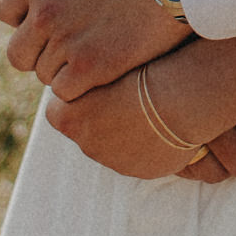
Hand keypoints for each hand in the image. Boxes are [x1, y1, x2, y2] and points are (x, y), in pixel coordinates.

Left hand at [0, 0, 189, 97]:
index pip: (5, 12)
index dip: (25, 21)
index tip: (48, 25)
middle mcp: (44, 12)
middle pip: (19, 53)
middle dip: (41, 54)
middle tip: (70, 51)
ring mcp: (66, 41)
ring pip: (44, 75)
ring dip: (65, 72)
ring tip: (94, 61)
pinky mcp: (92, 66)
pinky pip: (66, 92)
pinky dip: (81, 88)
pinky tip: (103, 75)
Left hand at [40, 71, 196, 179]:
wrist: (177, 97)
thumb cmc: (140, 72)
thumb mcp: (101, 65)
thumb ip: (83, 80)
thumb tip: (78, 82)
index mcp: (70, 120)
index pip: (57, 113)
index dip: (75, 99)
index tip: (93, 87)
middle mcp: (87, 147)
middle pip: (88, 131)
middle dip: (102, 118)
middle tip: (126, 96)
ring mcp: (115, 163)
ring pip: (114, 147)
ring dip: (125, 133)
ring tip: (149, 109)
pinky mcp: (143, 171)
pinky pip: (141, 158)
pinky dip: (148, 145)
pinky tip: (164, 125)